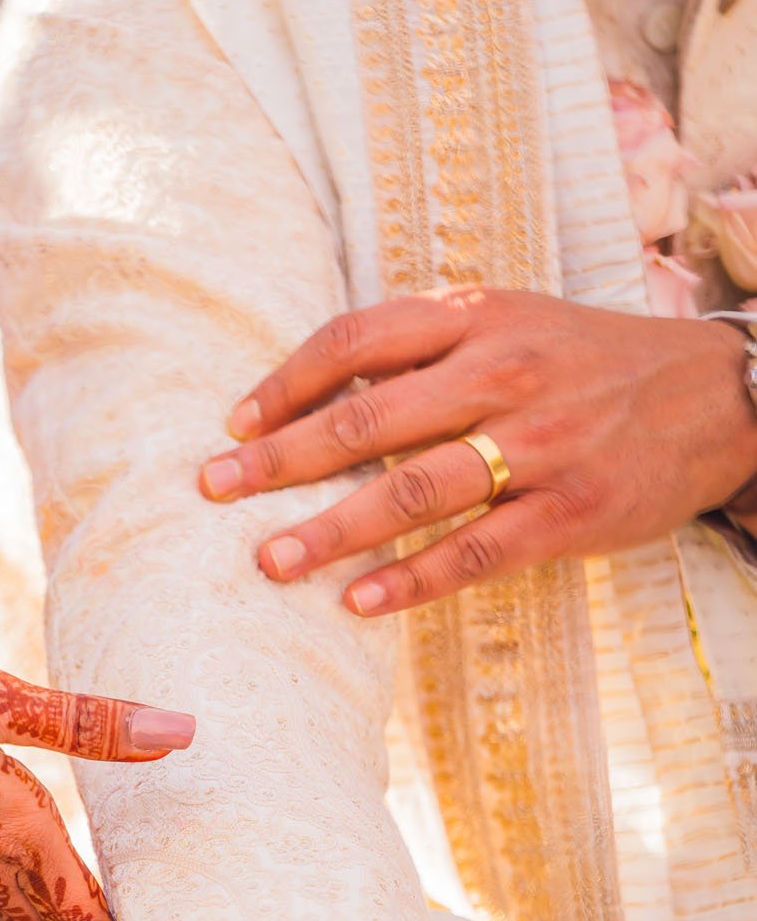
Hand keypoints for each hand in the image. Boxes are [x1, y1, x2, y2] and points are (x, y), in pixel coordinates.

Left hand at [200, 288, 756, 615]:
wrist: (717, 393)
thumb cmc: (589, 362)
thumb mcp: (513, 322)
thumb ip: (429, 347)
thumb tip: (321, 391)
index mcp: (478, 317)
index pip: (356, 340)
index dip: (286, 383)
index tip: (234, 425)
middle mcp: (502, 373)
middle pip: (367, 417)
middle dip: (280, 460)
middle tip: (214, 491)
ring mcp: (538, 446)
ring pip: (414, 490)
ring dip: (331, 531)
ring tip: (269, 561)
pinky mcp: (570, 512)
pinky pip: (475, 552)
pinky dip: (411, 581)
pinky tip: (359, 603)